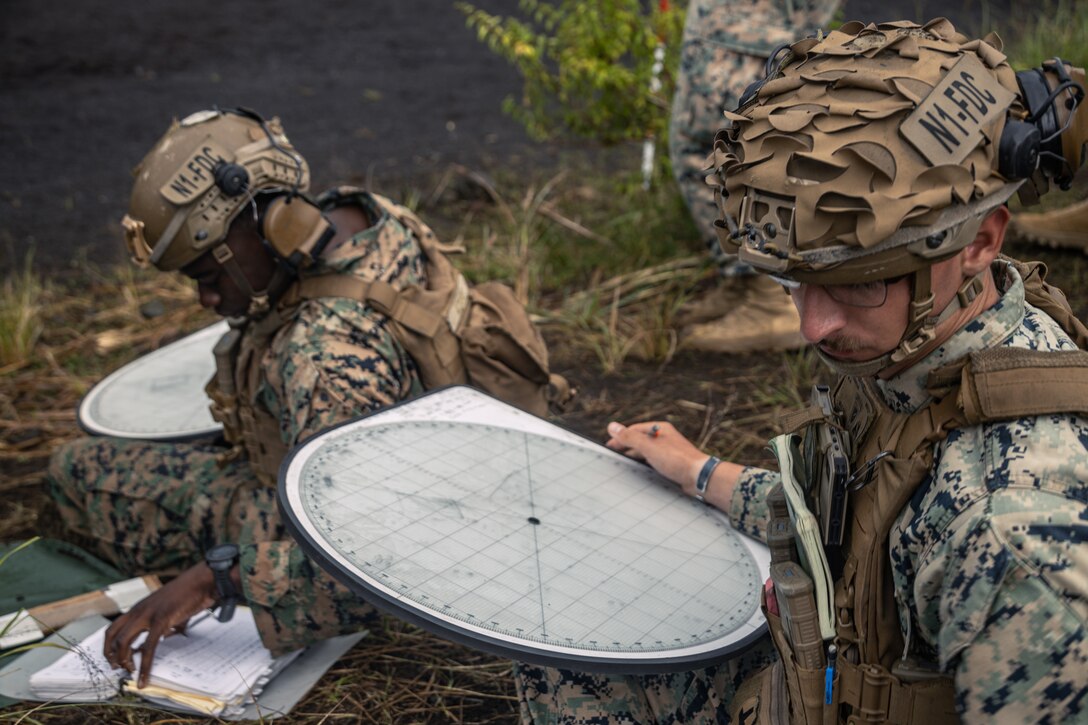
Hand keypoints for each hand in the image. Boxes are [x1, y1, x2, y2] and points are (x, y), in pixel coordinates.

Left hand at [103, 562, 217, 687]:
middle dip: (111, 655)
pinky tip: (144, 678)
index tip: (115, 660)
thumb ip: (164, 623)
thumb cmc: (189, 592)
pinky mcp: (161, 621)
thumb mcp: (169, 609)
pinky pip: (148, 647)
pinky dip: (144, 666)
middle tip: (118, 668)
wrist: (202, 580)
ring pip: (123, 642)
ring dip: (124, 660)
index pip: (113, 628)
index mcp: (139, 608)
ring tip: (131, 671)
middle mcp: (139, 611)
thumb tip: (168, 635)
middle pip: (112, 635)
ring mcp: (148, 615)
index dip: (109, 647)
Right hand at [605, 421, 707, 494]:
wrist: (699, 476)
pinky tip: (640, 471)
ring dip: (635, 457)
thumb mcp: (648, 447)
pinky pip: (653, 462)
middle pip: (640, 440)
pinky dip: (644, 465)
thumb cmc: (676, 459)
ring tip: (623, 465)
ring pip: (647, 452)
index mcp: (660, 429)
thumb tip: (612, 426)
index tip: (609, 446)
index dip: (620, 437)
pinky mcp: (672, 463)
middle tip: (614, 457)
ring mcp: (669, 451)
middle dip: (627, 447)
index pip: (634, 430)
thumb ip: (629, 437)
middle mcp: (665, 438)